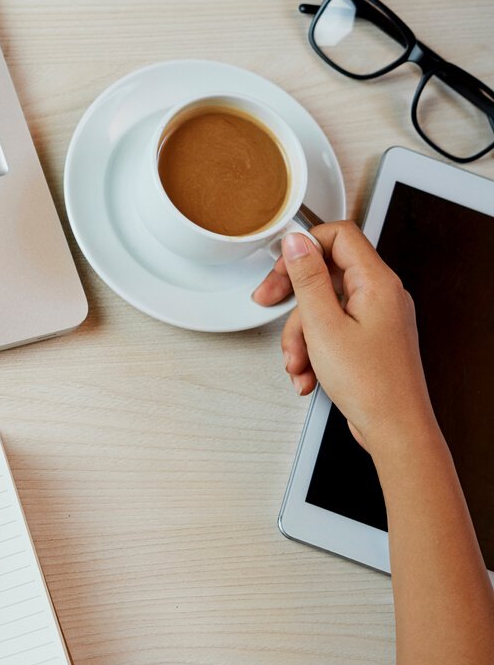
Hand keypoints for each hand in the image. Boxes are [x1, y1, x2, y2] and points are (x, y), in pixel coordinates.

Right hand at [252, 222, 435, 453]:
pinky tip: (309, 373)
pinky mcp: (369, 338)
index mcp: (377, 283)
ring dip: (301, 334)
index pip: (340, 236)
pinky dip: (314, 349)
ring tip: (297, 363)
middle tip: (268, 302)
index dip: (305, 245)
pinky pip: (332, 330)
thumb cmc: (371, 384)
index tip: (281, 264)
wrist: (395, 428)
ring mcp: (377, 317)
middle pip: (326, 273)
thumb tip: (297, 243)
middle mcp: (382, 295)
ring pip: (323, 307)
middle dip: (293, 296)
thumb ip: (307, 278)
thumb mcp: (323, 326)